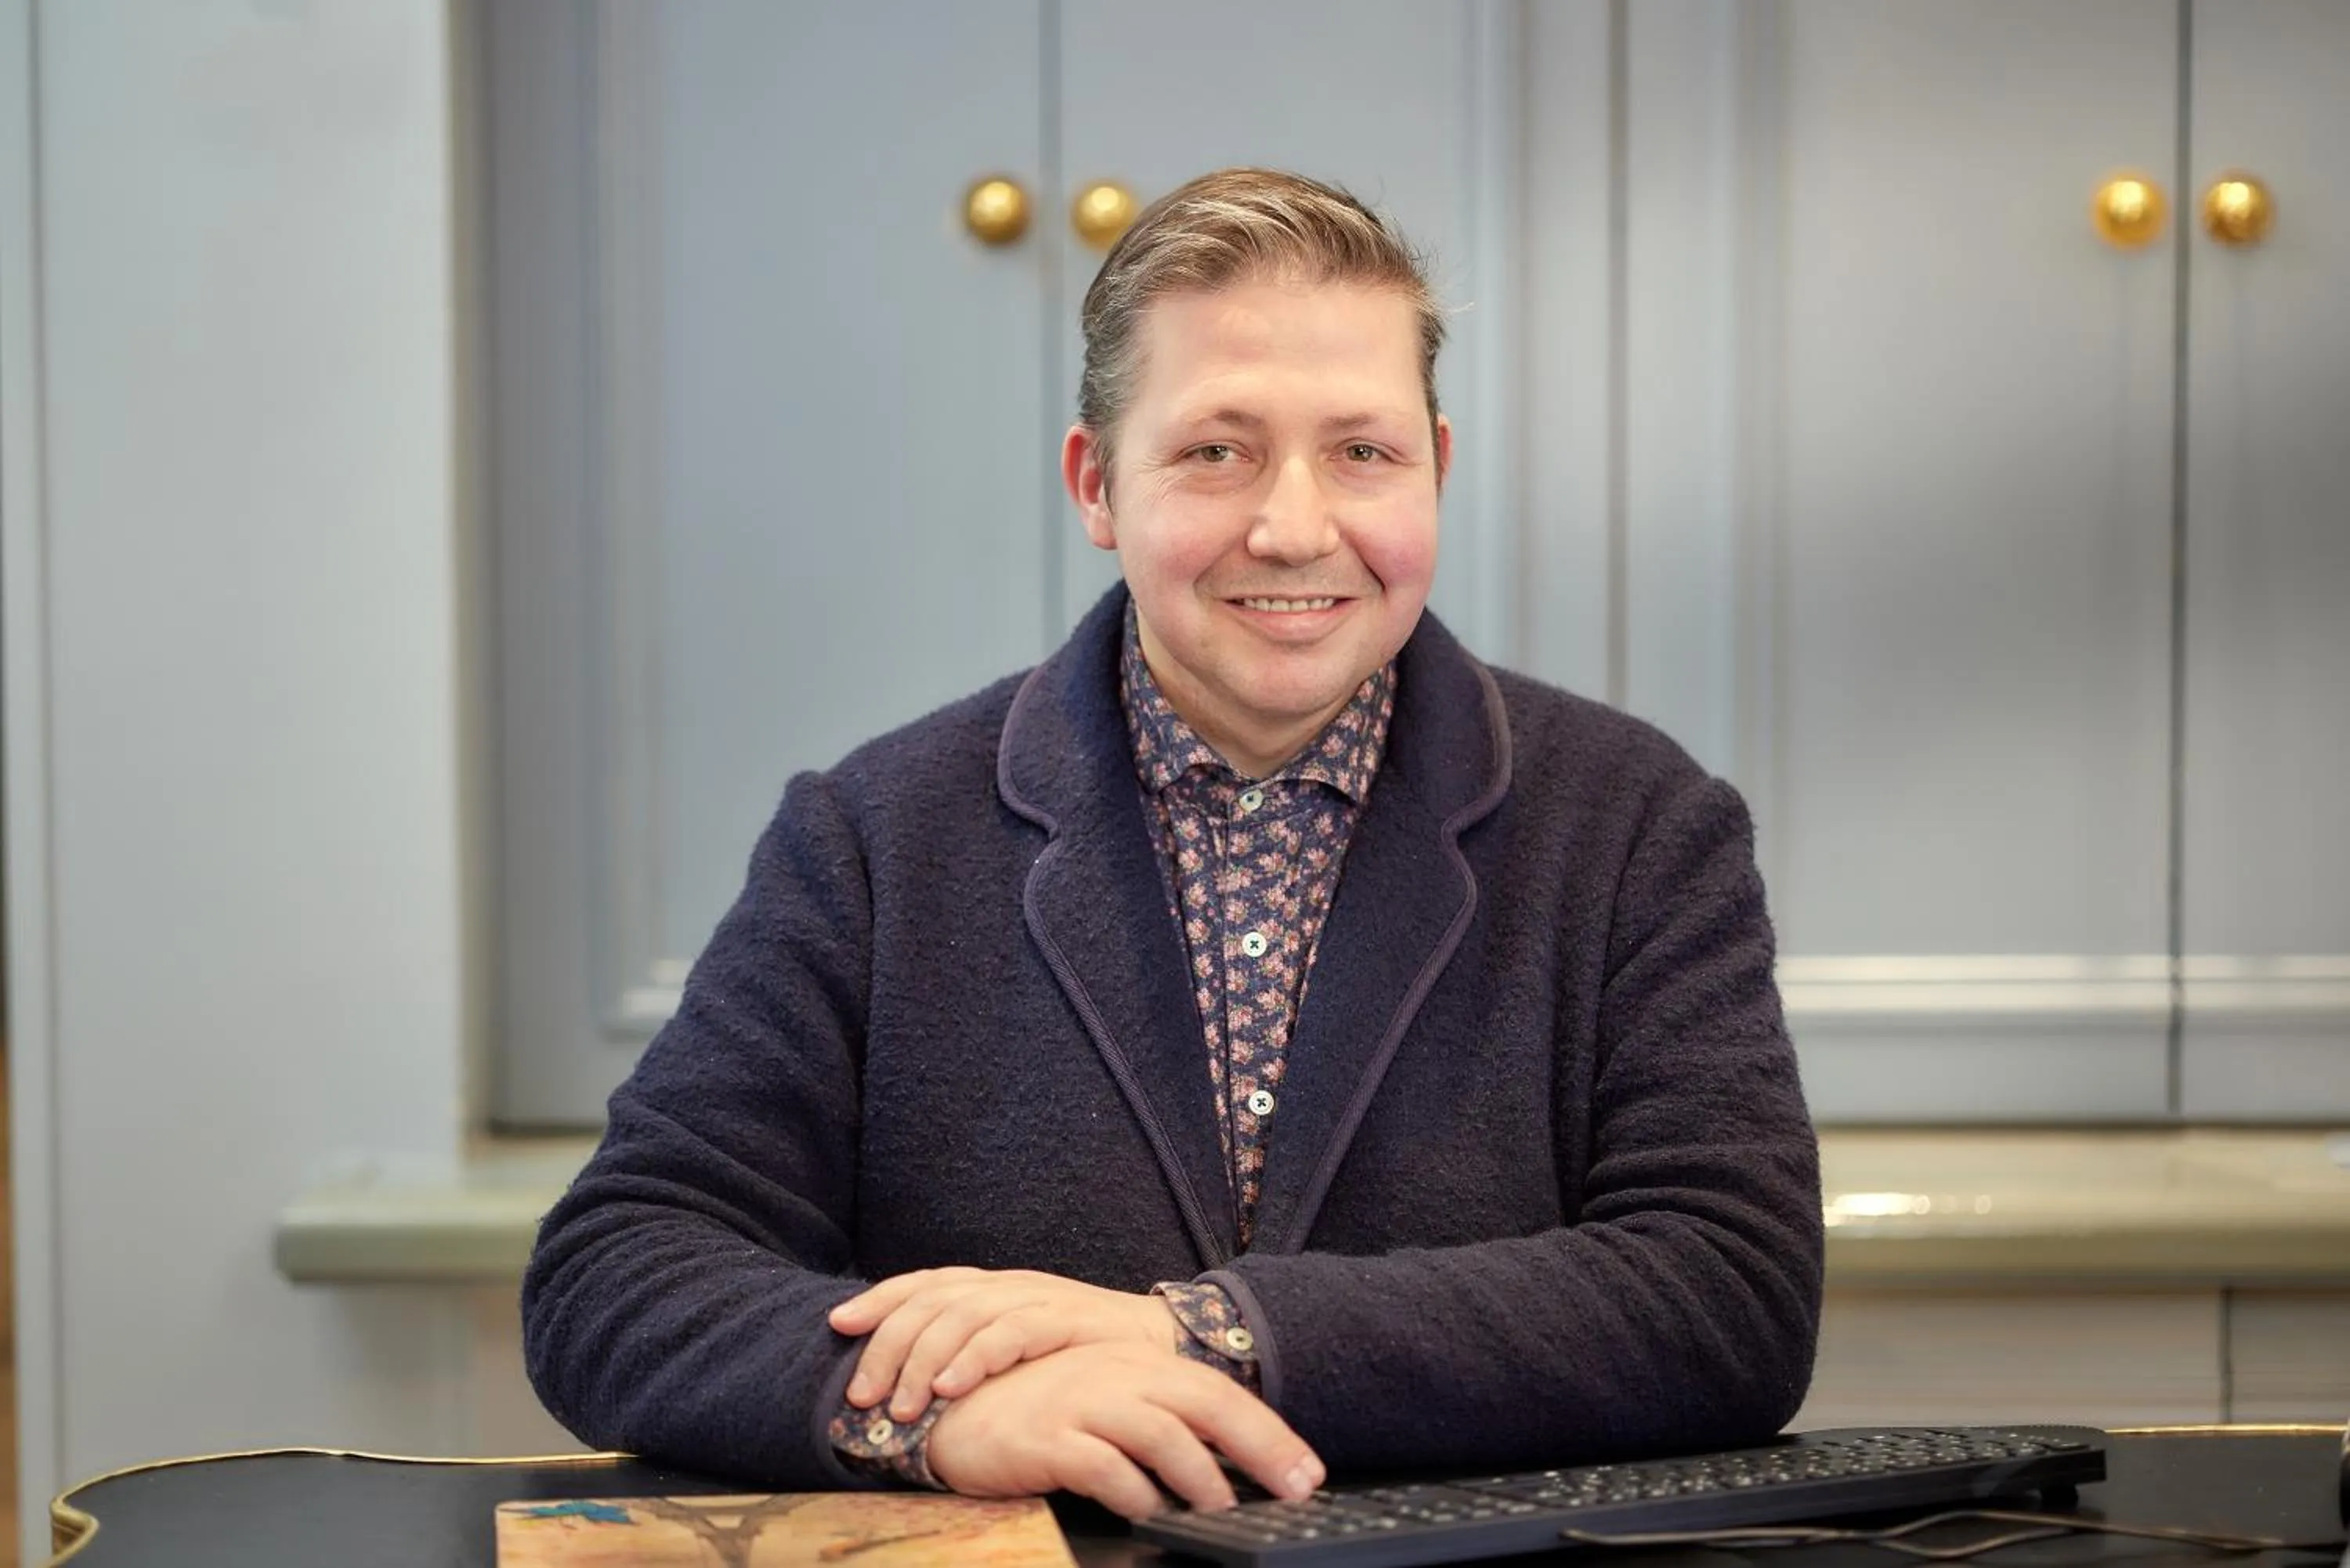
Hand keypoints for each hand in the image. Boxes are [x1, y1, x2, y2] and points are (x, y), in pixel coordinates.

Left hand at [829, 1267, 1176, 1419]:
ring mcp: (1037, 1298)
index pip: (925, 1282)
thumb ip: (975, 1348)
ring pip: (964, 1317)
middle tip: (863, 1393)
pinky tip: (951, 1387)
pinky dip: (975, 1358)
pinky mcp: (1066, 1319)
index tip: (839, 1323)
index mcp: (993, 1287)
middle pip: (933, 1301)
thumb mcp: (1020, 1343)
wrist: (1162, 1341)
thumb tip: (915, 1379)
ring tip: (900, 1405)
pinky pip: (1011, 1334)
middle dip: (890, 1344)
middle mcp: (1008, 1285)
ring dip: (924, 1361)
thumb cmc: (1083, 1352)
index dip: (880, 1298)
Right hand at [925, 1342, 1322, 1519]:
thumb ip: (1157, 1427)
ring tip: (1225, 1511)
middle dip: (1261, 1447)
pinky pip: (1104, 1466)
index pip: (1218, 1392)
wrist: (952, 1405)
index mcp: (1138, 1366)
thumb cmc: (1036, 1412)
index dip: (1268, 1432)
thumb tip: (1221, 1470)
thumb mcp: (1104, 1406)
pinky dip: (1135, 1493)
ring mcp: (1083, 1402)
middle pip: (1206, 1403)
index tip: (1307, 1473)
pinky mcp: (1048, 1436)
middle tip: (1297, 1489)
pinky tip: (1150, 1512)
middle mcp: (1118, 1375)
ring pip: (1162, 1434)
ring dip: (1202, 1478)